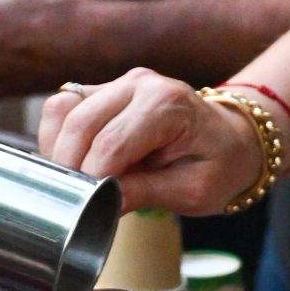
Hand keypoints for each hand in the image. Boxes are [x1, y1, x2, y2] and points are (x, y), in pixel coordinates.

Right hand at [40, 69, 263, 217]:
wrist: (231, 139)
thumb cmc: (219, 165)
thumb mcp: (194, 191)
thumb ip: (146, 193)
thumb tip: (99, 203)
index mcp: (168, 104)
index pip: (111, 143)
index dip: (92, 179)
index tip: (91, 206)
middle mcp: (140, 84)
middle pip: (80, 124)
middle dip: (70, 167)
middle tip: (79, 201)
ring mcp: (118, 83)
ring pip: (62, 110)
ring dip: (59, 150)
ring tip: (80, 181)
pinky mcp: (102, 91)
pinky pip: (62, 108)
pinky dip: (58, 138)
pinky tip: (77, 163)